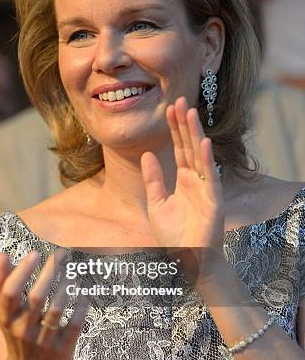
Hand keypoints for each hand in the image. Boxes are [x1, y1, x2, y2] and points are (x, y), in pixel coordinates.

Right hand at [0, 251, 87, 359]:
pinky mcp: (63, 348)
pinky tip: (84, 291)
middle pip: (36, 298)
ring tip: (72, 269)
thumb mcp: (4, 312)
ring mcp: (44, 341)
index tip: (35, 253)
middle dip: (49, 273)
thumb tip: (3, 254)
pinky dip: (81, 307)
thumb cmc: (16, 331)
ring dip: (66, 286)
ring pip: (57, 310)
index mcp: (7, 319)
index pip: (10, 293)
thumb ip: (0, 283)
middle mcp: (23, 331)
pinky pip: (75, 324)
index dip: (22, 272)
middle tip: (61, 253)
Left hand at [141, 96, 224, 253]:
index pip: (179, 149)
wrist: (187, 259)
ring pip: (200, 156)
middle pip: (189, 147)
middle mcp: (197, 180)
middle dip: (185, 124)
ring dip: (196, 134)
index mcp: (184, 180)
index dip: (175, 129)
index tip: (171, 108)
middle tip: (180, 100)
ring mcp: (206, 189)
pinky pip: (210, 178)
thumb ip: (153, 179)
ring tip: (190, 113)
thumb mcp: (157, 203)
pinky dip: (207, 161)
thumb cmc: (174, 235)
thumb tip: (147, 154)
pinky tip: (203, 143)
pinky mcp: (213, 201)